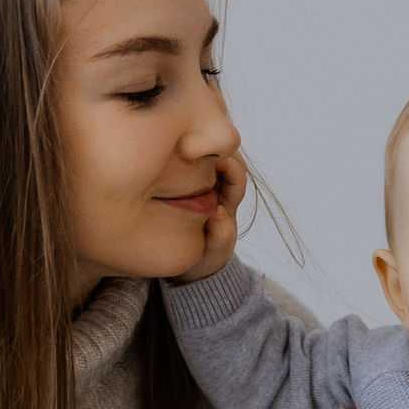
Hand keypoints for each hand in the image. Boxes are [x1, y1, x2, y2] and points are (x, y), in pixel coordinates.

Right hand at [180, 150, 249, 282]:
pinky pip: (191, 163)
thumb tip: (219, 213)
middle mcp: (219, 191)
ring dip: (201, 149)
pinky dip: (185, 155)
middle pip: (229, 159)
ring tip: (183, 145)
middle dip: (217, 148)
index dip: (231, 166)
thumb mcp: (213, 253)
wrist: (191, 264)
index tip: (215, 161)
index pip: (238, 177)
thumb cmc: (204, 257)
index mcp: (228, 203)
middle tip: (197, 144)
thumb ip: (220, 237)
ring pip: (210, 157)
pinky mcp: (186, 185)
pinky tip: (170, 153)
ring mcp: (203, 186)